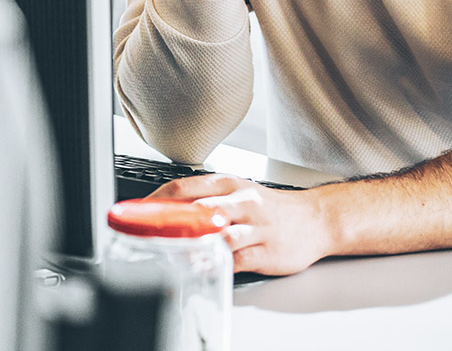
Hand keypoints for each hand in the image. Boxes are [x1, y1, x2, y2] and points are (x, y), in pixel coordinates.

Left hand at [148, 173, 330, 275]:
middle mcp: (242, 202)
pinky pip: (237, 259)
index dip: (155, 200)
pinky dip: (217, 264)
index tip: (135, 213)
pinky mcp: (267, 250)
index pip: (184, 187)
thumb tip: (167, 211)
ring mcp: (256, 226)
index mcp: (229, 184)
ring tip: (170, 254)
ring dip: (194, 245)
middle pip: (199, 209)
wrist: (316, 219)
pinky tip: (202, 267)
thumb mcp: (238, 193)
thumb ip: (205, 201)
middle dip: (169, 223)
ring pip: (220, 234)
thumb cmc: (271, 207)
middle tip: (144, 235)